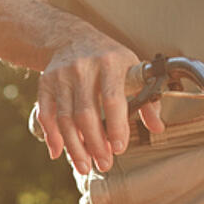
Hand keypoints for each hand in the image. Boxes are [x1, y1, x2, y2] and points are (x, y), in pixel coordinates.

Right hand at [33, 31, 165, 173]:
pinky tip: (58, 152)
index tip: (119, 149)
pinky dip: (51, 135)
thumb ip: (147, 99)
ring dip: (75, 146)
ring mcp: (62, 75)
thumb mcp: (132, 69)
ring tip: (85, 166)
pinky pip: (46, 114)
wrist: (72, 38)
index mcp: (110, 63)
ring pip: (65, 118)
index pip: (112, 99)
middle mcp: (83, 67)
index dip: (116, 126)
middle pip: (86, 113)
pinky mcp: (46, 83)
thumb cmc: (109, 59)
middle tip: (104, 164)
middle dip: (95, 144)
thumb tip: (157, 128)